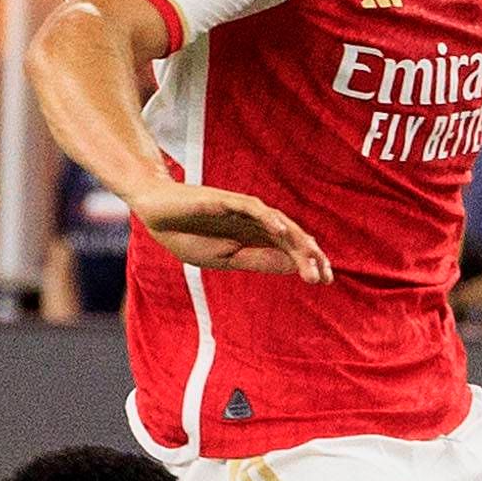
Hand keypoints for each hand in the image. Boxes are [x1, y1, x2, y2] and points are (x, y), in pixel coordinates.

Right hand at [128, 182, 331, 282]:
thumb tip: (291, 266)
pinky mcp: (225, 200)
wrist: (157, 214)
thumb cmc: (187, 236)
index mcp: (254, 238)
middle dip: (308, 255)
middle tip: (324, 276)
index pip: (288, 249)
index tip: (324, 280)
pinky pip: (251, 207)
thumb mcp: (225, 259)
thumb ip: (257, 260)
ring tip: (311, 257)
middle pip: (290, 236)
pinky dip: (267, 218)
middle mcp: (253, 222)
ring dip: (295, 239)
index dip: (307, 262)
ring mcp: (240, 210)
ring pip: (277, 222)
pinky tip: (281, 231)